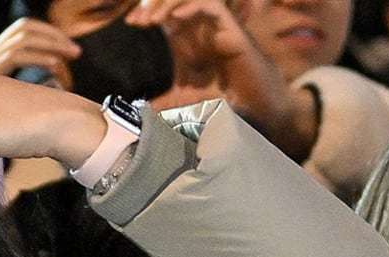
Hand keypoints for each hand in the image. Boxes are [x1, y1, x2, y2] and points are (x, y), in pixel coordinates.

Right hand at [0, 17, 80, 85]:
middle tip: (76, 51)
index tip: (68, 48)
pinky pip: (16, 56)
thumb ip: (24, 90)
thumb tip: (55, 85)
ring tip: (72, 55)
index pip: (22, 31)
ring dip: (52, 43)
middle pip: (24, 29)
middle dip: (54, 36)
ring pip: (23, 38)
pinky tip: (55, 65)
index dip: (48, 34)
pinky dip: (39, 58)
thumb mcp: (7, 104)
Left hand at [129, 0, 252, 101]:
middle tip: (139, 21)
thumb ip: (165, 103)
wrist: (257, 109)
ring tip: (153, 20)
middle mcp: (202, 27)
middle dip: (154, 4)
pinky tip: (175, 18)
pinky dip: (192, 6)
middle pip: (175, 0)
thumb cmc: (226, 102)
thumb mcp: (186, 101)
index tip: (131, 24)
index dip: (147, 11)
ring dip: (169, 3)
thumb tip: (143, 112)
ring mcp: (217, 26)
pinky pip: (211, 5)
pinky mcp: (232, 29)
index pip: (165, 12)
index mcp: (190, 37)